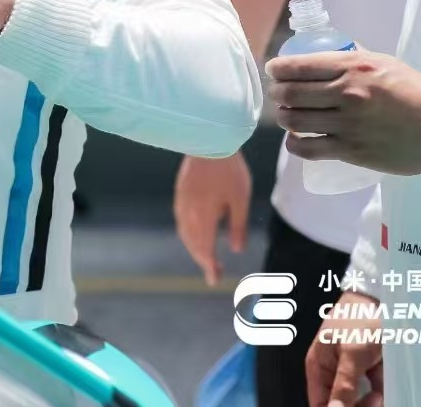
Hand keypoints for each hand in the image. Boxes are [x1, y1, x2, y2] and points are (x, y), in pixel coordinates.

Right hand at [173, 153, 250, 285]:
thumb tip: (236, 249)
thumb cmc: (229, 170)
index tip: (214, 280)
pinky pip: (181, 221)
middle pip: (192, 244)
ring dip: (194, 248)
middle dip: (201, 260)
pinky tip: (196, 233)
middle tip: (212, 272)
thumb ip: (238, 226)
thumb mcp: (240, 199)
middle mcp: (188, 213)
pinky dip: (188, 234)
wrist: (208, 140)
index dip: (209, 266)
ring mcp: (181, 202)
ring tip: (205, 256)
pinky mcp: (180, 193)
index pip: (204, 249)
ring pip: (184, 233)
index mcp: (203, 217)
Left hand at [267, 51, 420, 174]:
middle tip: (278, 93)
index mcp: (353, 67)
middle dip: (277, 93)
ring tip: (287, 115)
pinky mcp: (351, 150)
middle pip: (290, 94)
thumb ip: (351, 59)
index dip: (278, 69)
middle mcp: (347, 94)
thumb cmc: (413, 90)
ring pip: (294, 121)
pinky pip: (309, 149)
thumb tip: (324, 55)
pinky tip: (296, 139)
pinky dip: (295, 144)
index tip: (273, 70)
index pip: (299, 66)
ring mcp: (348, 124)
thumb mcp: (382, 62)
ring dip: (284, 117)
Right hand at [307, 290, 382, 406]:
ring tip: (381, 392)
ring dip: (373, 400)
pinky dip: (382, 392)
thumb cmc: (360, 318)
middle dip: (358, 404)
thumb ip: (343, 385)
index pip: (319, 402)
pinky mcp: (372, 368)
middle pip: (341, 402)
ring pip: (361, 398)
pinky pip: (376, 389)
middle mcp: (334, 370)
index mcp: (319, 365)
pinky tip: (387, 388)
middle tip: (373, 400)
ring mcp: (354, 369)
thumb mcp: (352, 355)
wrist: (385, 298)